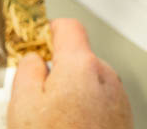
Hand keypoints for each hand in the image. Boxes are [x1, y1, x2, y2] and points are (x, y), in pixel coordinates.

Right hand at [9, 19, 132, 128]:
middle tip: (35, 97)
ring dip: (70, 94)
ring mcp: (117, 97)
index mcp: (81, 64)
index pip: (68, 27)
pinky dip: (83, 110)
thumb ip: (27, 71)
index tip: (35, 41)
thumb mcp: (24, 104)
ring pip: (87, 83)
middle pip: (77, 58)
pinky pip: (99, 102)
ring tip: (51, 122)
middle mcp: (105, 75)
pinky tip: (69, 128)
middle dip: (56, 72)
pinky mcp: (122, 117)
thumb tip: (34, 58)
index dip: (48, 31)